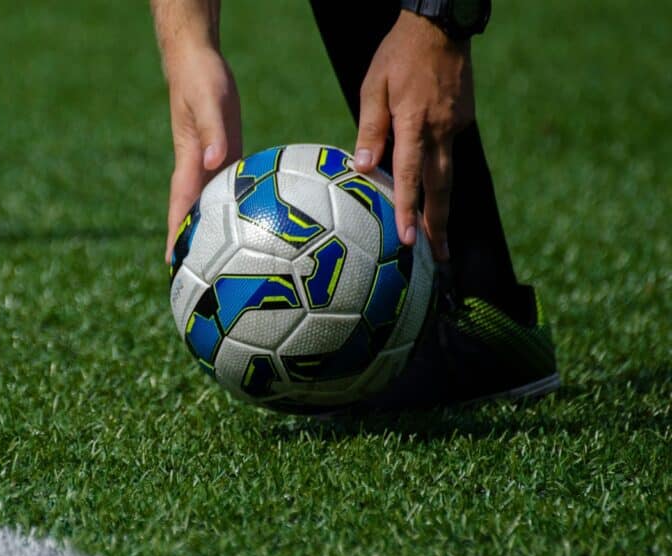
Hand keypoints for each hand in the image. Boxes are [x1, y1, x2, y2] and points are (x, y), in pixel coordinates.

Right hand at [162, 47, 241, 261]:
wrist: (198, 63)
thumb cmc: (201, 81)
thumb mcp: (209, 103)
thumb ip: (213, 133)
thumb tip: (217, 161)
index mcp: (189, 163)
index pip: (180, 208)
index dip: (176, 236)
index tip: (173, 264)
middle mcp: (199, 170)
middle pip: (194, 215)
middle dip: (193, 245)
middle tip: (196, 279)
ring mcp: (213, 165)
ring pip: (213, 206)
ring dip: (215, 232)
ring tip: (224, 265)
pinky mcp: (228, 156)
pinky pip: (233, 189)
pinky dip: (238, 208)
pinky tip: (254, 223)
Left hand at [353, 11, 475, 260]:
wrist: (441, 27)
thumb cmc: (398, 56)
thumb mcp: (372, 88)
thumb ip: (369, 130)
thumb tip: (362, 168)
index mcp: (415, 123)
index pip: (409, 176)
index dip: (407, 209)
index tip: (407, 240)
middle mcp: (441, 130)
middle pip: (441, 187)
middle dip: (438, 225)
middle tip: (439, 258)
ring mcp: (456, 126)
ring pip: (448, 174)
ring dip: (442, 208)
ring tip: (439, 239)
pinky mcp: (462, 121)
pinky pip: (447, 152)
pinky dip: (439, 172)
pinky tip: (428, 183)